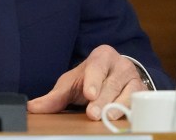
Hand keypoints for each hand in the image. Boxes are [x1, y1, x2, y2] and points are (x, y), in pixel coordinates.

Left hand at [26, 45, 146, 119]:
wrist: (113, 77)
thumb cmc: (89, 80)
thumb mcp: (71, 84)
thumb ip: (54, 97)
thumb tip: (32, 107)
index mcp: (102, 56)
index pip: (97, 67)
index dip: (93, 80)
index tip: (88, 93)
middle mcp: (121, 64)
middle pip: (112, 83)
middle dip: (102, 100)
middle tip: (93, 113)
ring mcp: (134, 78)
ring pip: (128, 93)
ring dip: (118, 106)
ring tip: (108, 117)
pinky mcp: (143, 93)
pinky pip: (139, 102)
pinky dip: (132, 110)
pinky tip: (125, 118)